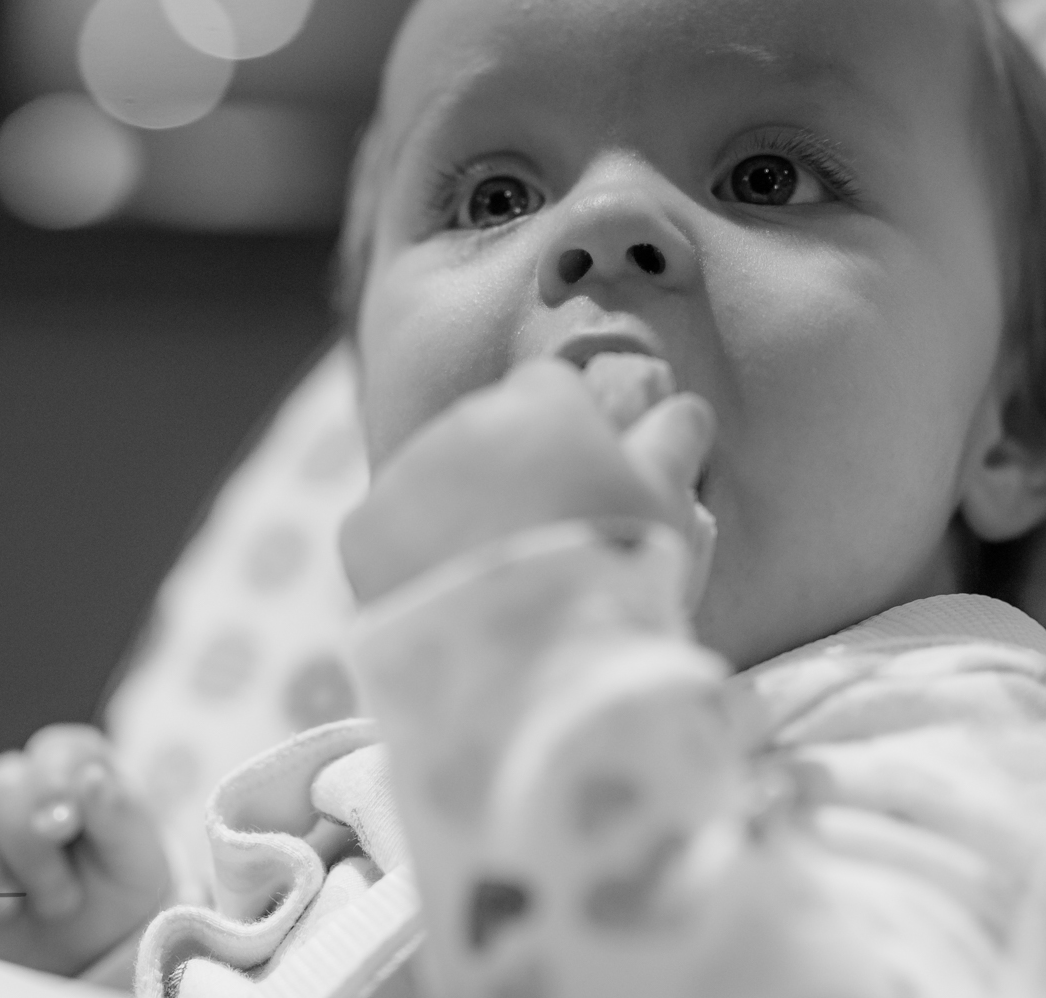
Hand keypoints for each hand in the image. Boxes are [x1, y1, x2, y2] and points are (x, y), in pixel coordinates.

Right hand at [0, 723, 170, 975]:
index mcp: (69, 766)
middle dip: (30, 849)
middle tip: (60, 899)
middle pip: (0, 786)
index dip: (57, 789)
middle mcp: (13, 783)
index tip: (68, 830)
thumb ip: (117, 816)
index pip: (54, 752)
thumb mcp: (133, 858)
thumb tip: (92, 778)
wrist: (82, 949)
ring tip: (8, 910)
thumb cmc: (113, 891)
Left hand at [342, 356, 713, 604]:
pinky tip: (450, 597)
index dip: (571, 436)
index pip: (552, 392)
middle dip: (510, 473)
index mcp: (540, 401)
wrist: (535, 653)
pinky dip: (409, 558)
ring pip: (435, 481)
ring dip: (458, 513)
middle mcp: (464, 419)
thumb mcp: (665, 499)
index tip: (584, 486)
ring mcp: (406, 472)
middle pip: (488, 433)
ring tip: (499, 579)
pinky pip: (385, 533)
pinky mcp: (360, 530)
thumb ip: (674, 440)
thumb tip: (684, 408)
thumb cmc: (616, 565)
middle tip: (545, 540)